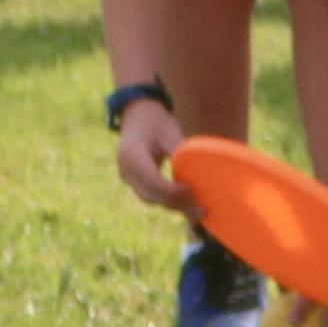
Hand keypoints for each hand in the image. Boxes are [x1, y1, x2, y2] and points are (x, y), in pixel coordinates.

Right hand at [113, 96, 193, 214]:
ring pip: (150, 199)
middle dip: (176, 204)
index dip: (172, 190)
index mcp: (131, 154)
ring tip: (198, 211)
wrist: (136, 115)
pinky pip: (151, 196)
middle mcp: (126, 169)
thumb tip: (199, 174)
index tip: (192, 191)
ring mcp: (127, 177)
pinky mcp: (134, 182)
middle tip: (201, 210)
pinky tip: (188, 205)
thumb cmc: (155, 120)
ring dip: (174, 206)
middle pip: (151, 195)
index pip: (152, 180)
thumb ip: (179, 153)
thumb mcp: (169, 132)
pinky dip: (168, 201)